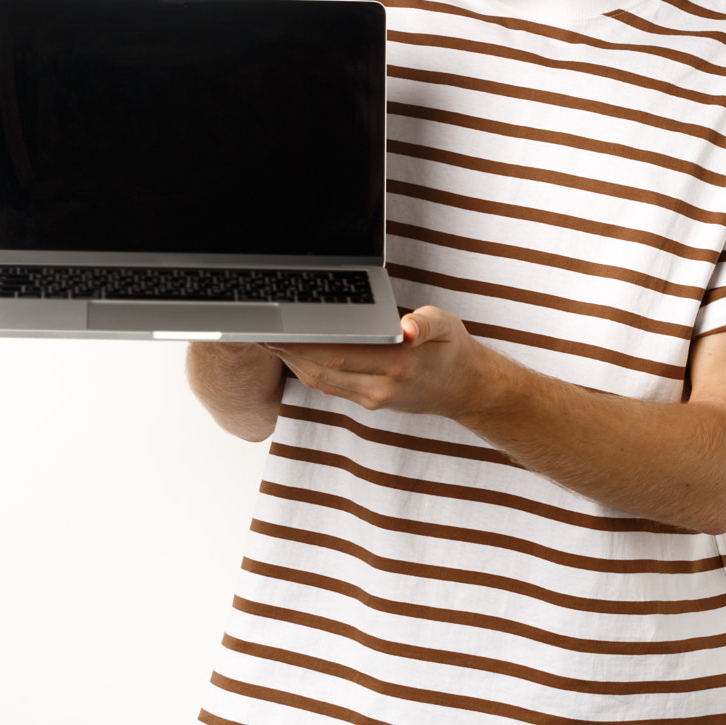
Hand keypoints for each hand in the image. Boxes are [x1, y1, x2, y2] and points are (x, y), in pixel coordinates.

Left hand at [266, 305, 499, 418]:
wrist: (464, 389)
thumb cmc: (453, 350)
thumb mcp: (447, 325)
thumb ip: (425, 324)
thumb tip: (407, 328)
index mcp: (398, 365)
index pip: (340, 353)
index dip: (305, 342)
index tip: (281, 328)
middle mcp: (380, 387)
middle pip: (321, 370)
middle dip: (288, 351)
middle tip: (260, 329)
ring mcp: (372, 399)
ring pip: (321, 381)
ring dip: (292, 362)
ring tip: (268, 339)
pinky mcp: (368, 402)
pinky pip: (330, 387)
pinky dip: (307, 370)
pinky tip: (293, 354)